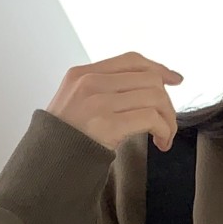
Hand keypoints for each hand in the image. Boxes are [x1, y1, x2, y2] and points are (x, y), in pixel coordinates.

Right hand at [46, 51, 184, 152]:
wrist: (48, 163)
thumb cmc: (65, 140)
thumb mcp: (77, 103)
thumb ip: (104, 91)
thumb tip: (144, 90)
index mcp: (83, 73)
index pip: (131, 60)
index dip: (159, 68)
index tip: (175, 80)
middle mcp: (90, 82)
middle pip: (149, 78)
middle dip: (167, 103)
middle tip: (167, 125)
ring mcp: (98, 102)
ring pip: (155, 96)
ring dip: (169, 120)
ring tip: (165, 138)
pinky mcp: (107, 124)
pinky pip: (151, 118)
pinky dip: (165, 130)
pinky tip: (161, 143)